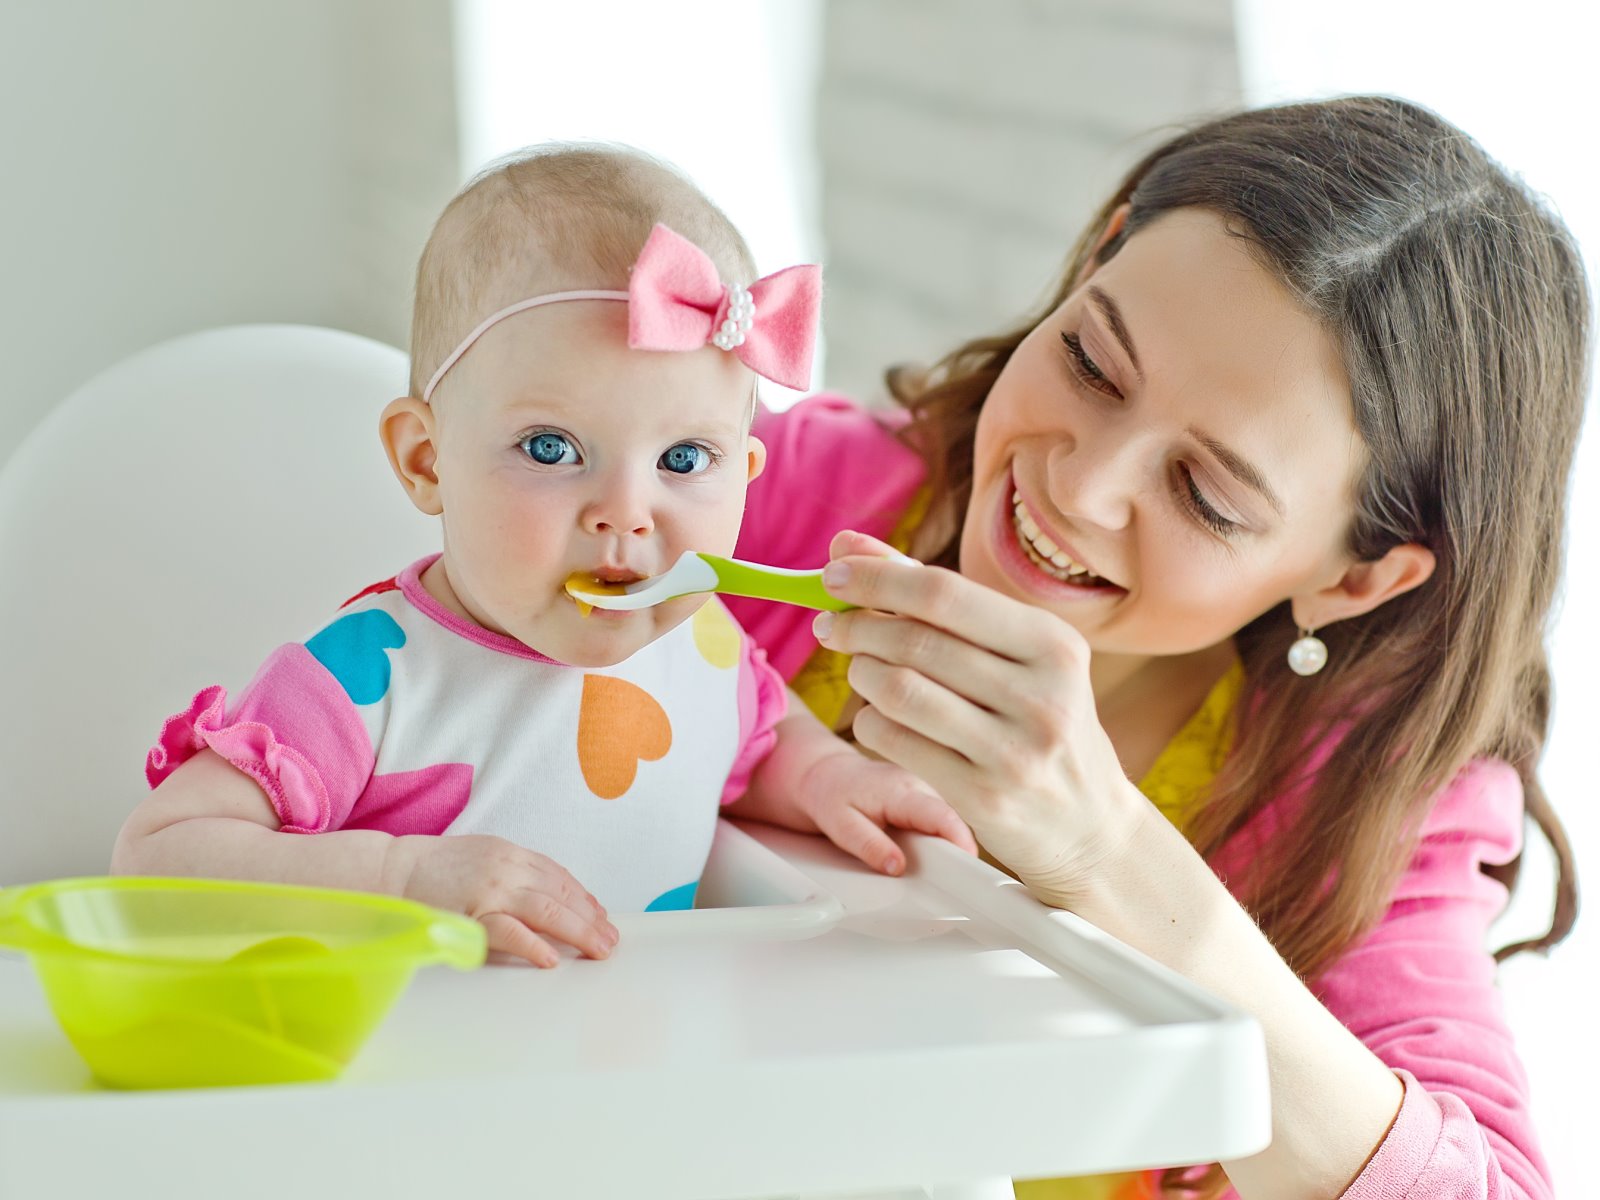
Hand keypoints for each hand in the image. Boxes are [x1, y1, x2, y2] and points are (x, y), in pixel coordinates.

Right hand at [387, 834, 618, 966]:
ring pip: (545, 910)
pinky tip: (551, 958)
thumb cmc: (437, 869)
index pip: (560, 877)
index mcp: (511, 854)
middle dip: (591, 920)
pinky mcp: (469, 914)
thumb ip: (516, 874)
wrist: (391, 869)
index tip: (603, 918)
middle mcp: (506, 868)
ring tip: (597, 950)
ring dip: (577, 931)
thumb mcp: (484, 857)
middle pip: (561, 895)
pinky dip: (531, 944)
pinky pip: (506, 930)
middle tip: (610, 942)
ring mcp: (489, 890)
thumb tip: (552, 898)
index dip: (586, 899)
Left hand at [811, 530, 1147, 900]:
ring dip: (861, 673)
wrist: (1091, 827)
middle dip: (857, 626)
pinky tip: (879, 717)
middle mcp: (1042, 694)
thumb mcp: (1017, 657)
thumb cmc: (1040, 723)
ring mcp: (1015, 751)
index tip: (834, 573)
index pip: (943, 592)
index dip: (877, 578)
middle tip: (832, 626)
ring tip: (861, 670)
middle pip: (915, 640)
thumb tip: (850, 547)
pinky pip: (894, 741)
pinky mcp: (984, 798)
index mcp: (1054, 643)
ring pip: (898, 690)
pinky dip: (870, 721)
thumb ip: (939, 599)